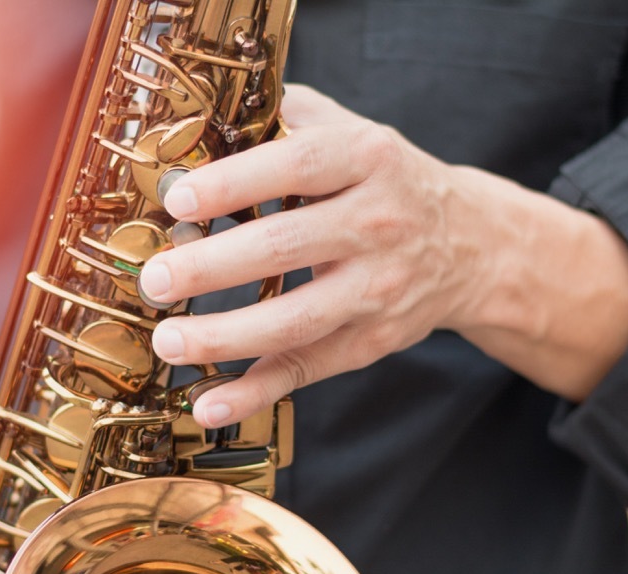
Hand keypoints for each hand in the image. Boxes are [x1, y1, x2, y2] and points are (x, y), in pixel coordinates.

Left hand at [140, 84, 627, 424]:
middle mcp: (378, 223)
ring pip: (296, 320)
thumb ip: (286, 117)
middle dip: (212, 267)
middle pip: (286, 248)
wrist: (473, 243)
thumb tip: (200, 124)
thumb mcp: (350, 130)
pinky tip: (208, 403)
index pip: (296, 166)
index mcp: (367, 158)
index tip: (178, 200)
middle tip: (154, 279)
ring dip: (225, 336)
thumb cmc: (384, 180)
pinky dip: (255, 392)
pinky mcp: (371, 341)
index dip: (235, 184)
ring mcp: (378, 289)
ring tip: (167, 340)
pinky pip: (307, 369)